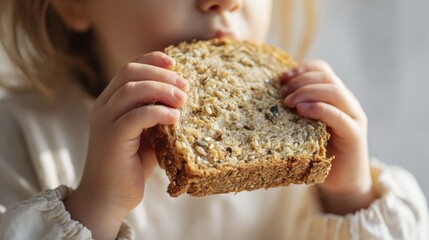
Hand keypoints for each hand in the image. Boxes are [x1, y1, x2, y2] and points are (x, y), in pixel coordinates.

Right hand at [64, 52, 187, 237]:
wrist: (109, 197)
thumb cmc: (132, 165)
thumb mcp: (148, 133)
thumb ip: (157, 114)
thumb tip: (183, 98)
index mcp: (110, 101)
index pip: (129, 68)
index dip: (151, 60)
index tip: (174, 63)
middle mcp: (103, 106)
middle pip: (130, 73)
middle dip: (161, 74)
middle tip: (185, 86)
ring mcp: (105, 121)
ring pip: (132, 90)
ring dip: (162, 90)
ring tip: (183, 99)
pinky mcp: (112, 138)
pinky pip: (137, 116)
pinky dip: (159, 112)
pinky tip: (175, 117)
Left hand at [281, 60, 375, 214]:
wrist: (343, 181)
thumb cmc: (319, 153)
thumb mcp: (305, 127)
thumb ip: (298, 111)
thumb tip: (271, 98)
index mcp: (336, 98)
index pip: (323, 71)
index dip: (302, 70)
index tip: (282, 78)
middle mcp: (348, 104)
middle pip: (327, 78)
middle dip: (302, 81)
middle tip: (283, 94)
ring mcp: (354, 117)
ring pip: (335, 92)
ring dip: (308, 92)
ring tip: (288, 102)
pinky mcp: (354, 134)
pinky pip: (338, 115)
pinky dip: (319, 108)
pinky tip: (302, 110)